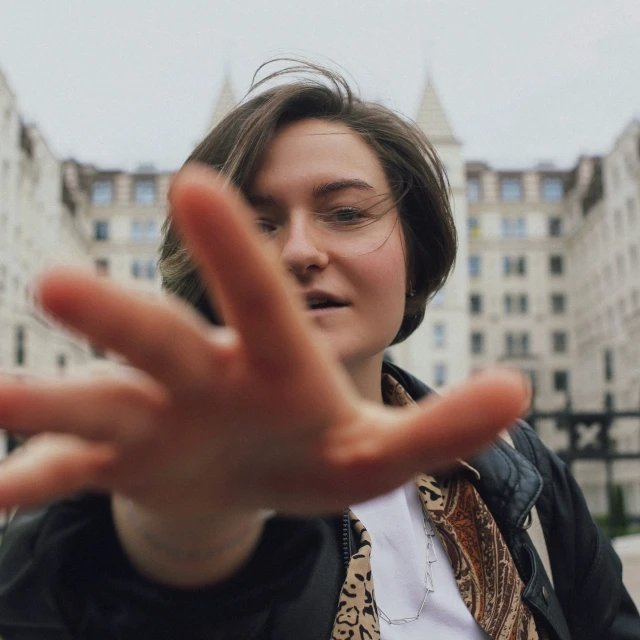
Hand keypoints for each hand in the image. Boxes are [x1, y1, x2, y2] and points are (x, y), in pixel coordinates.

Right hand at [0, 165, 528, 516]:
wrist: (260, 473)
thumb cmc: (322, 449)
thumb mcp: (382, 450)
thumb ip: (444, 425)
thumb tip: (518, 392)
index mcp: (272, 363)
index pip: (262, 301)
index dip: (236, 250)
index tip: (193, 182)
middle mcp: (205, 376)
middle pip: (161, 341)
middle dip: (117, 316)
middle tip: (53, 286)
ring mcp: (157, 419)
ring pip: (97, 403)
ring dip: (50, 401)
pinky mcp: (123, 463)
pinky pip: (70, 472)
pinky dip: (32, 480)